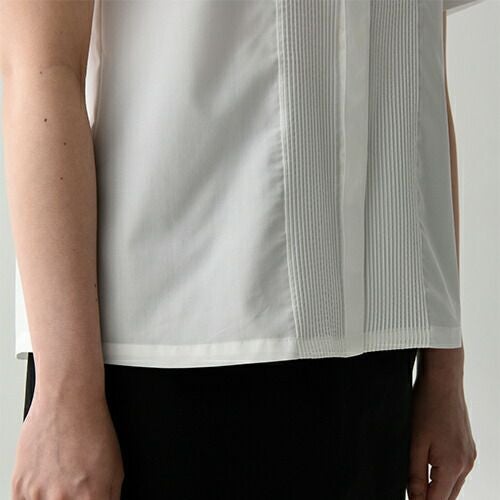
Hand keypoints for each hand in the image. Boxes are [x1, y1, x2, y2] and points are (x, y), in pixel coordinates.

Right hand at [11, 389, 123, 499]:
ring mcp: (37, 494)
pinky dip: (36, 496)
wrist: (68, 401)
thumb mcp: (115, 467)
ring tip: (62, 478)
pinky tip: (47, 479)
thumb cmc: (93, 428)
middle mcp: (62, 499)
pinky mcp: (19, 487)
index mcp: (91, 497)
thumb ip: (109, 497)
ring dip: (54, 497)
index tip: (90, 499)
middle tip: (73, 485)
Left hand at [407, 370, 476, 499]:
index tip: (409, 498)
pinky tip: (429, 464)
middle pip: (447, 496)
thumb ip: (415, 475)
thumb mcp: (414, 443)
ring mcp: (469, 455)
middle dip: (429, 497)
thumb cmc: (427, 406)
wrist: (442, 380)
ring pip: (452, 484)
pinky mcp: (467, 446)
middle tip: (410, 491)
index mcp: (453, 466)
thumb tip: (414, 499)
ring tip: (416, 479)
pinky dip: (443, 473)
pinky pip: (456, 470)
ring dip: (436, 486)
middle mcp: (466, 464)